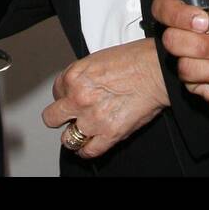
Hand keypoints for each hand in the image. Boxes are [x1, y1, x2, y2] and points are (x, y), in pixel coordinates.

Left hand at [41, 39, 168, 158]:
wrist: (156, 70)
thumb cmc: (135, 59)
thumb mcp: (98, 59)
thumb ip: (84, 76)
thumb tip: (78, 87)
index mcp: (74, 76)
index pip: (56, 92)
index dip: (66, 95)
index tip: (73, 97)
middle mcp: (79, 98)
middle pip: (52, 117)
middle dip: (61, 117)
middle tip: (71, 116)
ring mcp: (92, 118)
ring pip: (67, 138)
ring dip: (74, 136)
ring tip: (83, 131)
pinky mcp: (109, 133)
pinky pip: (88, 151)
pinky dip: (88, 150)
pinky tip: (91, 143)